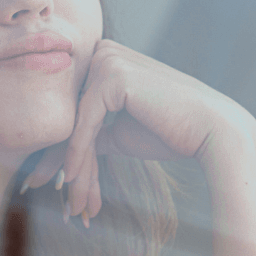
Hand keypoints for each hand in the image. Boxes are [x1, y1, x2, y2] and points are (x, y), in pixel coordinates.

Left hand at [21, 40, 252, 223]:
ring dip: (72, 166)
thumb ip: (93, 132)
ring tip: (71, 204)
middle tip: (45, 192)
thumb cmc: (171, 132)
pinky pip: (85, 124)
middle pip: (69, 114)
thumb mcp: (121, 132)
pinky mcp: (113, 76)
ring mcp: (107, 60)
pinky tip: (73, 183)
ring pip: (74, 122)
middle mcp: (103, 51)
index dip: (59, 147)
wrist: (212, 132)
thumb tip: (61, 153)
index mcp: (106, 58)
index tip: (43, 179)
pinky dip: (78, 155)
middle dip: (59, 159)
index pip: (73, 106)